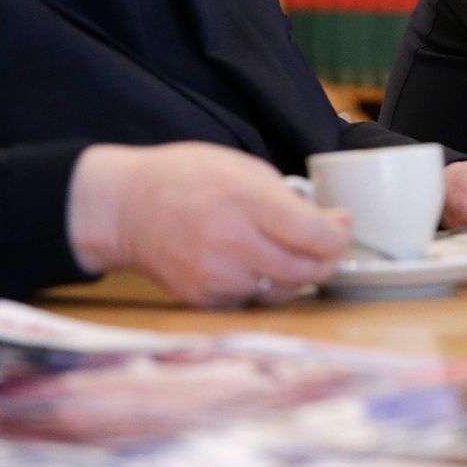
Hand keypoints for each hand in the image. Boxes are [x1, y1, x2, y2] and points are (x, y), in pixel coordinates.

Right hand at [68, 143, 350, 306]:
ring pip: (282, 291)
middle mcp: (232, 242)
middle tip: (327, 243)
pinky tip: (255, 263)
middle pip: (306, 271)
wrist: (125, 207)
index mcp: (246, 200)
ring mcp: (215, 276)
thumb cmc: (186, 178)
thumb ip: (285, 195)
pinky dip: (263, 285)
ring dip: (297, 275)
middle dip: (327, 259)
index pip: (313, 234)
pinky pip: (251, 300)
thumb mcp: (241, 166)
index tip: (341, 224)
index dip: (338, 234)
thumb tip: (326, 221)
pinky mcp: (202, 299)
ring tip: (292, 252)